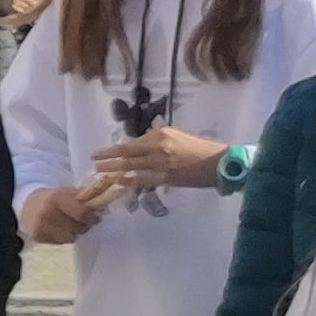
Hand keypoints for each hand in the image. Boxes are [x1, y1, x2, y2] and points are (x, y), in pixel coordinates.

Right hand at [21, 183, 117, 244]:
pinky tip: (59, 229)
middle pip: (77, 228)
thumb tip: (105, 209)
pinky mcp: (38, 236)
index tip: (95, 218)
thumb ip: (84, 199)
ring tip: (69, 225)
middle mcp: (47, 212)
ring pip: (70, 237)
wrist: (25, 204)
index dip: (92, 218)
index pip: (81, 214)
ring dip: (74, 233)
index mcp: (56, 198)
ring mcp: (41, 226)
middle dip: (84, 226)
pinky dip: (63, 237)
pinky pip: (60, 242)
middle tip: (83, 222)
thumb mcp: (66, 192)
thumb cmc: (51, 197)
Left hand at [93, 127, 226, 193]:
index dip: (118, 148)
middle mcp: (158, 146)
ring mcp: (161, 162)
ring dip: (113, 168)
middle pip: (127, 151)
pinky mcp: (167, 177)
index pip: (134, 142)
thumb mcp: (179, 136)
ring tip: (99, 170)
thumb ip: (160, 140)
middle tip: (94, 157)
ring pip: (131, 165)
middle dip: (108, 155)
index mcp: (161, 133)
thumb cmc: (202, 148)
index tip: (107, 150)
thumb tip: (143, 146)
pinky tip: (118, 182)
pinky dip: (129, 180)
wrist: (220, 162)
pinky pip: (143, 179)